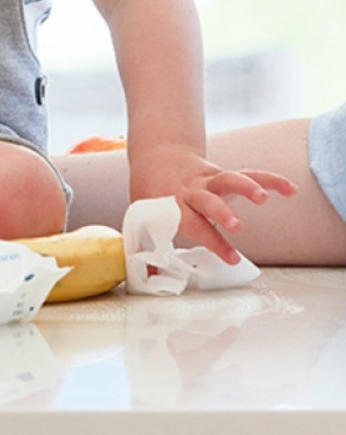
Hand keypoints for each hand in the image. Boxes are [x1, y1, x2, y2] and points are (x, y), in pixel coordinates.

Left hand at [130, 146, 297, 263]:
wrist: (158, 159)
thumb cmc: (153, 194)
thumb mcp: (144, 217)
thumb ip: (149, 245)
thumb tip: (150, 275)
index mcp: (172, 204)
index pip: (192, 224)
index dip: (212, 241)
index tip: (232, 259)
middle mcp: (191, 191)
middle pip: (207, 200)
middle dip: (223, 212)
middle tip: (237, 226)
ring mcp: (208, 180)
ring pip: (228, 179)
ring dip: (247, 187)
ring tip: (264, 198)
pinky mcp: (222, 174)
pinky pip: (249, 173)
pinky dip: (270, 180)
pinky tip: (290, 190)